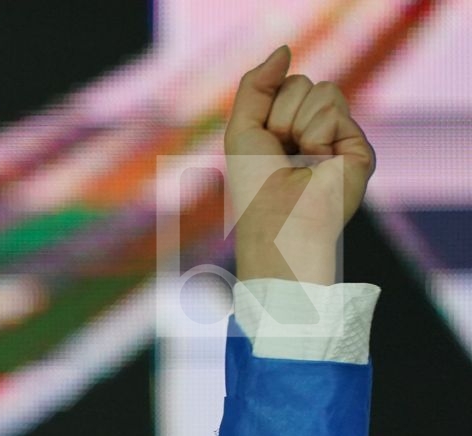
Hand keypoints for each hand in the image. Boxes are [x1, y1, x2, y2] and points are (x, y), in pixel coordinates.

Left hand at [223, 45, 375, 283]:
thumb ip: (256, 85)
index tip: (264, 141)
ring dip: (297, 123)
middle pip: (303, 84)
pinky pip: (334, 108)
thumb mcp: (242, 129)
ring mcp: (341, 139)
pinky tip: (318, 160)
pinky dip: (316, 133)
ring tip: (299, 157)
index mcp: (289, 129)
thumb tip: (285, 49)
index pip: (287, 86)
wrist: (277, 221)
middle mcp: (317, 132)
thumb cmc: (254, 185)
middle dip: (281, 114)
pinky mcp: (360, 147)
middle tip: (281, 150)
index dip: (268, 108)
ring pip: (322, 91)